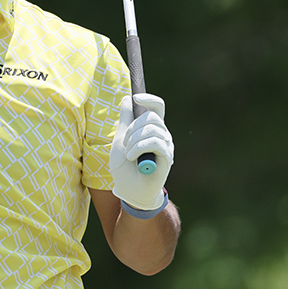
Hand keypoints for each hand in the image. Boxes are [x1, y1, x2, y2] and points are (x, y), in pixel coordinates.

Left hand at [109, 93, 173, 210]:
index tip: (136, 98)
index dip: (149, 99)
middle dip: (133, 128)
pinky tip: (133, 158)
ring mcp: (166, 145)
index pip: (158, 106)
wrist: (129, 190)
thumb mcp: (120, 139)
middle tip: (125, 144)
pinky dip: (139, 148)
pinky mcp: (167, 156)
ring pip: (152, 128)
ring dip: (134, 140)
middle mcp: (162, 134)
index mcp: (151, 128)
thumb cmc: (124, 167)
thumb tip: (127, 98)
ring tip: (128, 155)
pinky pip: (155, 142)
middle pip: (152, 116)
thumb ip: (125, 119)